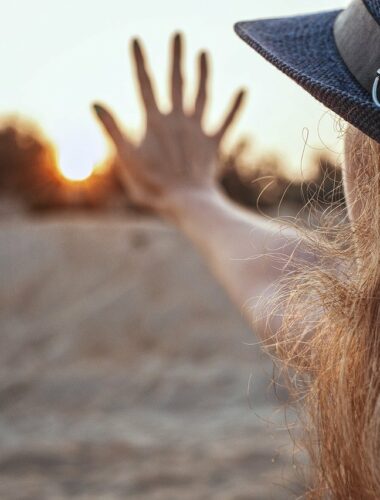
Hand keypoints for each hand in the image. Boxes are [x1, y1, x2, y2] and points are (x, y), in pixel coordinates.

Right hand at [93, 33, 245, 216]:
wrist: (185, 203)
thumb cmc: (152, 185)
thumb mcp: (126, 159)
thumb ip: (113, 129)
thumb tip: (95, 103)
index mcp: (155, 121)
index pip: (145, 85)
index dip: (139, 62)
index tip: (136, 39)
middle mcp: (178, 120)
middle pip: (177, 81)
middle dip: (176, 56)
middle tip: (179, 34)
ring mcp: (198, 131)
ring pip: (202, 95)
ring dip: (204, 73)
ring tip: (204, 53)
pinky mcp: (213, 144)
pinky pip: (227, 123)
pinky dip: (234, 107)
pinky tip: (243, 90)